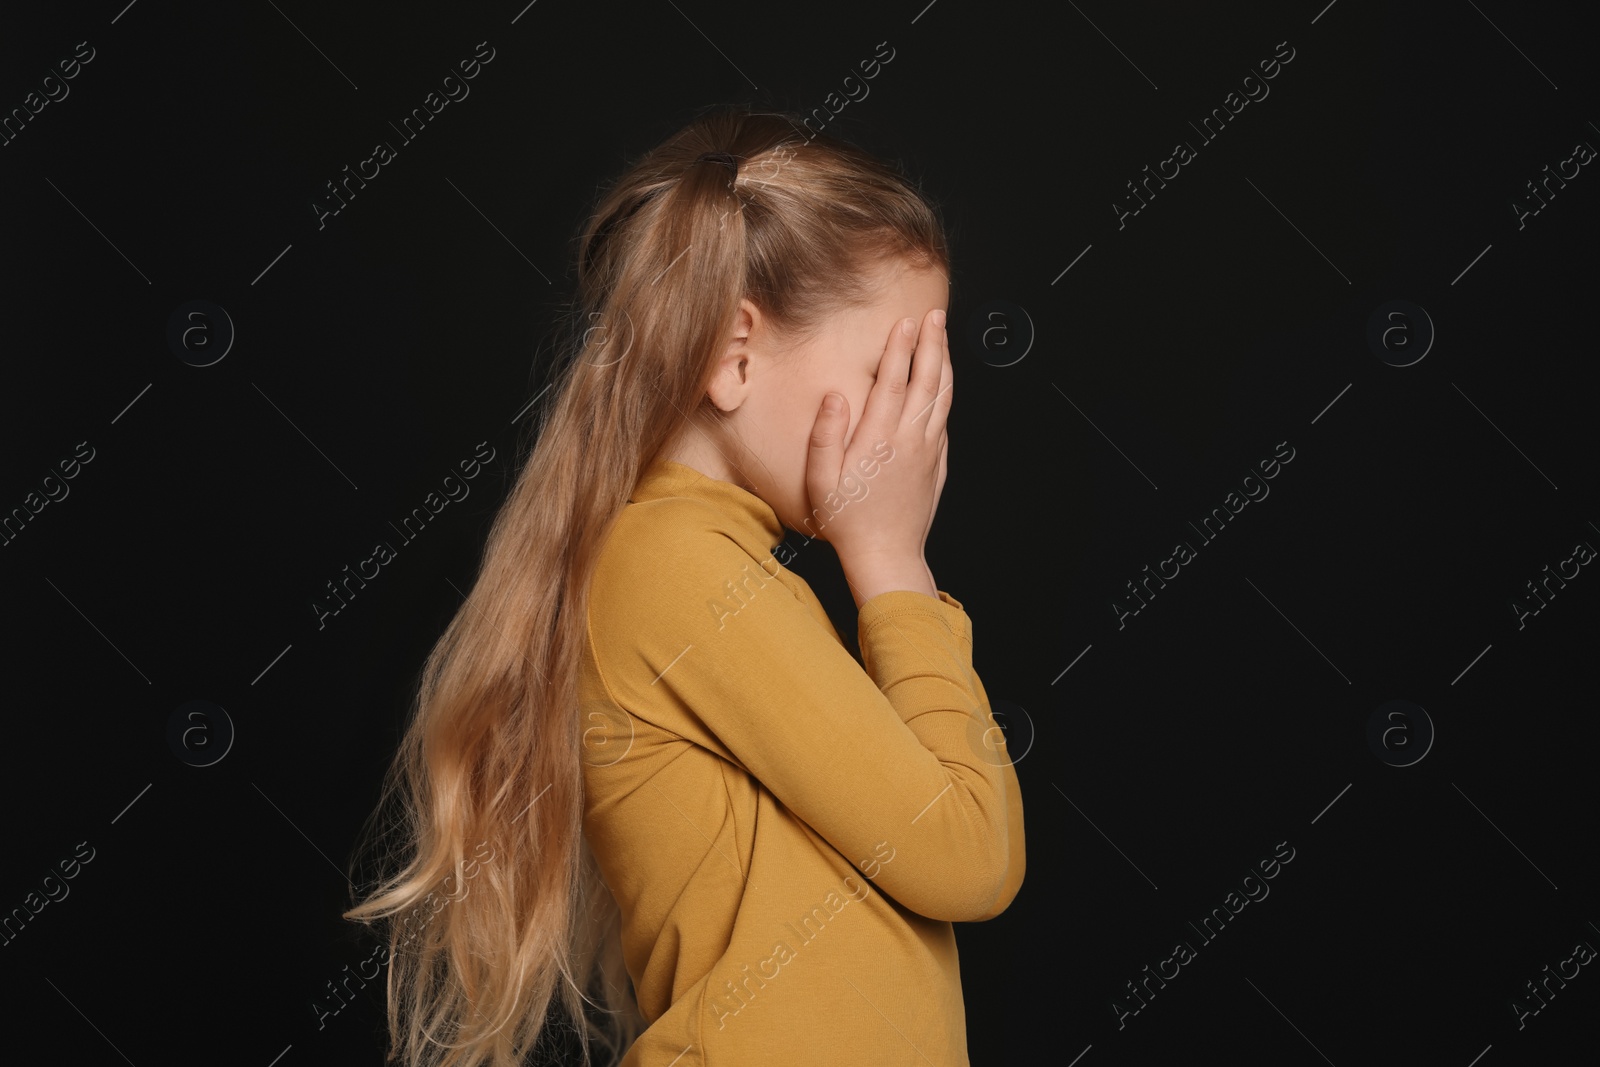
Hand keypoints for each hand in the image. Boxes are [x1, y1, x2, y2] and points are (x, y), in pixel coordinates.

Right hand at [804, 307, 951, 571]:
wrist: (886, 555)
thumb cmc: (847, 520)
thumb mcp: (820, 481)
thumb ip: (826, 435)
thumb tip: (836, 395)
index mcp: (879, 439)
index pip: (893, 381)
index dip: (899, 348)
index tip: (904, 322)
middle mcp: (909, 440)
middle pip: (926, 381)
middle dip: (931, 345)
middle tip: (934, 316)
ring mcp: (927, 452)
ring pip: (941, 399)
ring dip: (944, 365)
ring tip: (943, 339)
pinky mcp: (936, 465)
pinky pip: (944, 421)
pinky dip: (946, 395)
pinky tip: (943, 385)